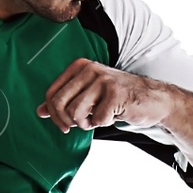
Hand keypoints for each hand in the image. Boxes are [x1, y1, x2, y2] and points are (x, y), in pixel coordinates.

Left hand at [36, 59, 171, 132]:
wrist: (153, 98)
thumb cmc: (118, 98)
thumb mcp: (88, 95)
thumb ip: (65, 100)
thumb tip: (39, 111)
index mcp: (79, 66)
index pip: (51, 93)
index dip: (53, 114)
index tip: (63, 125)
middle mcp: (90, 69)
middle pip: (60, 103)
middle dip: (67, 121)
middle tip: (80, 125)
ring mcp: (103, 80)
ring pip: (76, 112)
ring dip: (85, 123)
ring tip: (96, 119)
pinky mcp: (116, 94)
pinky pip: (97, 119)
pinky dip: (103, 124)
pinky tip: (112, 116)